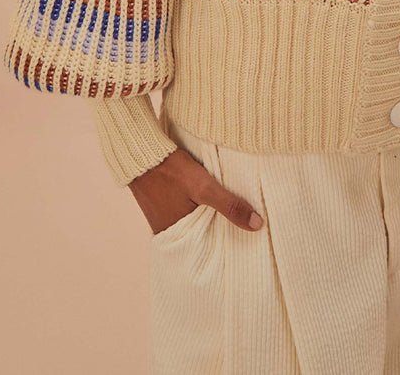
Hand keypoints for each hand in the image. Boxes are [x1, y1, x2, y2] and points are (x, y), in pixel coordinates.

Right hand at [127, 148, 263, 234]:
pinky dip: (198, 208)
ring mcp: (163, 218)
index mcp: (178, 236)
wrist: (141, 151)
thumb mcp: (204, 188)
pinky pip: (185, 211)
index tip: (247, 244)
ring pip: (194, 222)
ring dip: (209, 217)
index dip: (227, 245)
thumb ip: (230, 206)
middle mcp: (168, 231)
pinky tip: (209, 201)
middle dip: (220, 232)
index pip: (208, 248)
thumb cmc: (171, 171)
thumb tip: (258, 225)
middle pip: (202, 235)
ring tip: (230, 215)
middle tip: (245, 230)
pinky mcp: (162, 204)